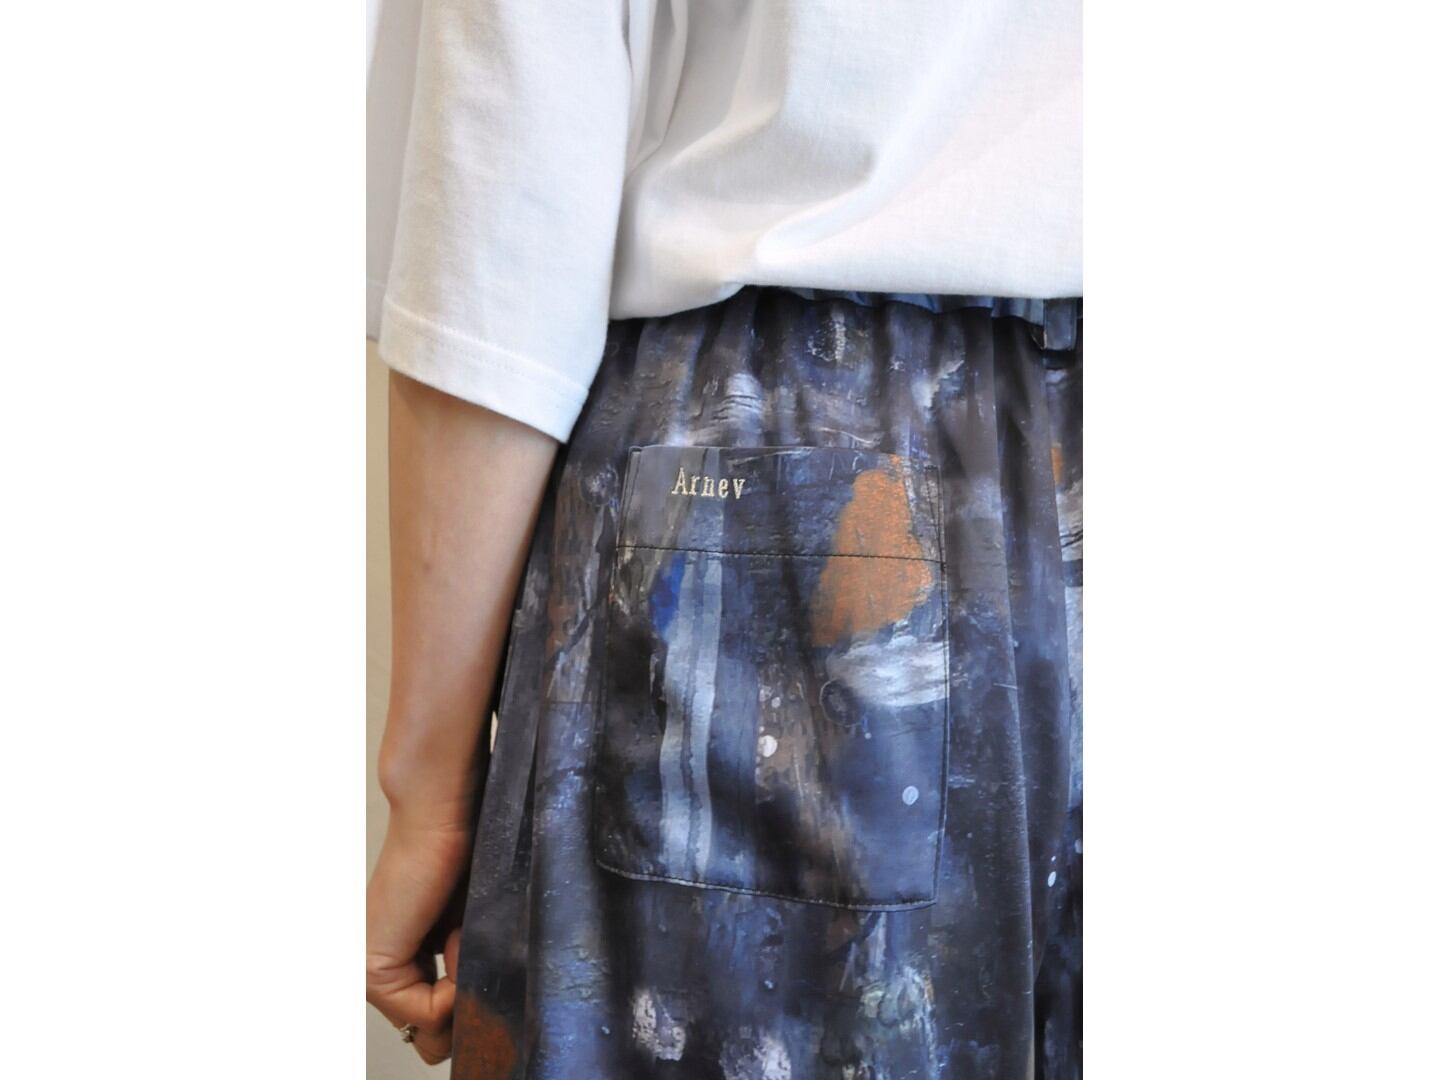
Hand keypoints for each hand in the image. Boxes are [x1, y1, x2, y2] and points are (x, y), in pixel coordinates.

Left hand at [366, 816, 472, 1064]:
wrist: (442, 811)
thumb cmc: (465, 852)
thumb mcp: (471, 927)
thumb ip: (466, 975)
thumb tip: (479, 1020)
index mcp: (399, 962)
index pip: (437, 1024)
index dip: (471, 1000)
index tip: (479, 947)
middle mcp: (378, 975)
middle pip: (430, 1039)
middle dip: (462, 1007)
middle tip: (471, 948)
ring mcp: (371, 976)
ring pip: (431, 1031)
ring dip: (461, 991)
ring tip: (463, 935)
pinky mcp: (375, 971)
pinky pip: (428, 1016)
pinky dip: (456, 986)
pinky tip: (456, 935)